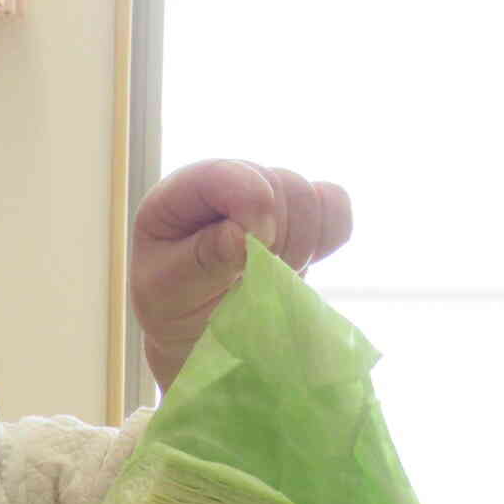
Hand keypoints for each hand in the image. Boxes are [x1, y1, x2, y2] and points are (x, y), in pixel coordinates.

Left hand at [131, 159, 351, 390]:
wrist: (195, 328)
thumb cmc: (172, 306)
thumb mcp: (168, 291)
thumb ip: (202, 259)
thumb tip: (241, 234)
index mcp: (181, 194)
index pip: (225, 175)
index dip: (251, 205)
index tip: (256, 248)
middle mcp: (227, 183)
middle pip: (281, 184)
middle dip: (277, 238)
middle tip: (253, 280)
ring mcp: (265, 196)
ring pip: (312, 197)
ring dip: (301, 246)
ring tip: (269, 278)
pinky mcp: (299, 216)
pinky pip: (335, 209)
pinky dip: (327, 239)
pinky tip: (296, 266)